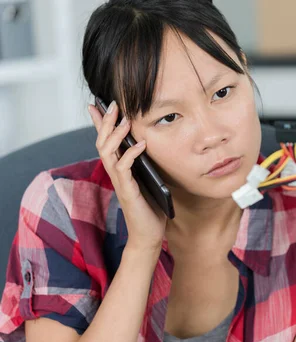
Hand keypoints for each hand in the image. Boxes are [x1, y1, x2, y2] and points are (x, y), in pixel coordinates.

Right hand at [88, 101, 166, 250]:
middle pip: (102, 142)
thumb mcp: (149, 179)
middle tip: (111, 104)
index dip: (100, 124)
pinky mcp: (127, 191)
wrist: (149, 235)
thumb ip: (146, 163)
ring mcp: (119, 182)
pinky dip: (131, 155)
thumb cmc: (150, 207)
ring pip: (108, 153)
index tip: (96, 104)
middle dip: (106, 122)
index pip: (106, 142)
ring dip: (116, 135)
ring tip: (125, 120)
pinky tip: (140, 145)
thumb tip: (151, 144)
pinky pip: (124, 169)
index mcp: (119, 169)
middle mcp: (115, 174)